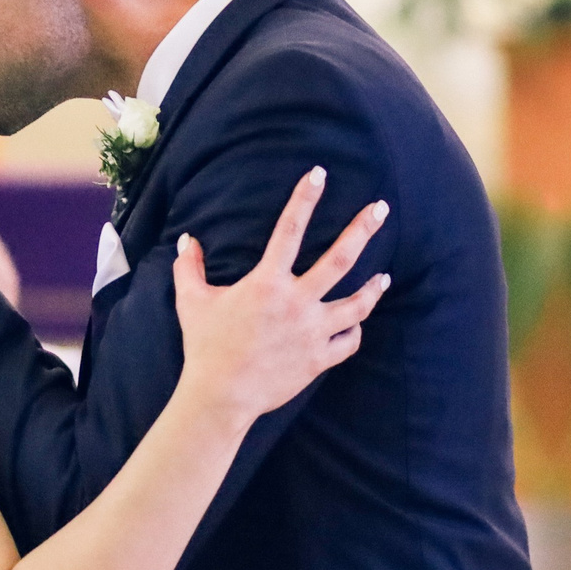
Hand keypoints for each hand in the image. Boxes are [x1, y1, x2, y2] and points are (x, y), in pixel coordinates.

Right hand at [171, 168, 390, 427]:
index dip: (304, 198)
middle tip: (381, 209)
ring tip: (384, 276)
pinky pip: (348, 341)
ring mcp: (312, 332)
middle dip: (362, 229)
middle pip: (339, 259)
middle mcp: (296, 302)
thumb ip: (189, 267)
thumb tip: (186, 240)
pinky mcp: (319, 359)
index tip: (319, 174)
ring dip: (372, 288)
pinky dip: (354, 331)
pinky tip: (357, 323)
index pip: (289, 229)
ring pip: (356, 304)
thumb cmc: (205, 346)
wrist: (220, 396)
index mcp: (267, 283)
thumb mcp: (191, 301)